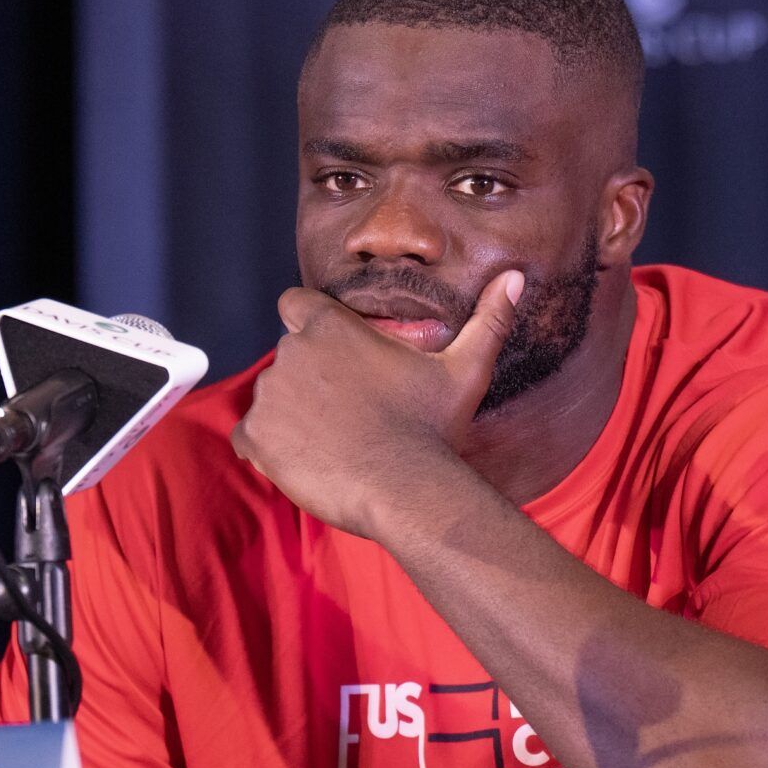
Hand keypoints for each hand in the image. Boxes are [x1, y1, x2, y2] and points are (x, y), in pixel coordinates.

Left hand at [230, 270, 523, 538]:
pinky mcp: (256, 437)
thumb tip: (516, 277)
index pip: (295, 303)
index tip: (334, 352)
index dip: (310, 323)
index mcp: (330, 327)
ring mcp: (270, 396)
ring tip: (336, 440)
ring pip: (272, 398)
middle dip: (311, 378)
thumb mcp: (465, 369)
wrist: (407, 490)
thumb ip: (488, 319)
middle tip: (349, 410)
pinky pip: (251, 438)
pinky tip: (311, 461)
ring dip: (293, 414)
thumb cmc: (433, 428)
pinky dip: (271, 449)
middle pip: (288, 356)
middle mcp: (292, 352)